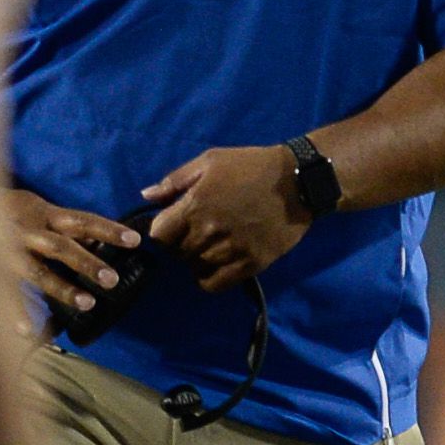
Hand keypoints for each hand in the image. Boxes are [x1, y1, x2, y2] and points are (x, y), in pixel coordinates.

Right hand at [6, 189, 140, 315]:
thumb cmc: (7, 210)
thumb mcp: (37, 210)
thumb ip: (64, 227)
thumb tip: (98, 241)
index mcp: (44, 213)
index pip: (82, 220)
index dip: (108, 229)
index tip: (135, 240)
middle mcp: (28, 230)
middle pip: (63, 247)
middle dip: (88, 263)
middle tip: (113, 280)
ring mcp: (8, 250)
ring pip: (38, 271)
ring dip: (63, 288)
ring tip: (88, 305)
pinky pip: (4, 292)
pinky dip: (15, 311)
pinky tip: (27, 332)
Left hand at [142, 145, 311, 292]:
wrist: (297, 181)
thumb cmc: (250, 166)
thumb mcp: (210, 161)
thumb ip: (175, 180)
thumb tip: (146, 196)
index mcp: (196, 204)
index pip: (159, 235)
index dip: (163, 230)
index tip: (173, 225)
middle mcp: (210, 231)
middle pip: (177, 253)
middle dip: (180, 244)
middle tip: (195, 233)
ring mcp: (231, 250)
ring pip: (195, 268)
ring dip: (196, 259)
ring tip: (209, 246)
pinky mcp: (251, 264)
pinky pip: (215, 284)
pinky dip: (209, 278)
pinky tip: (216, 264)